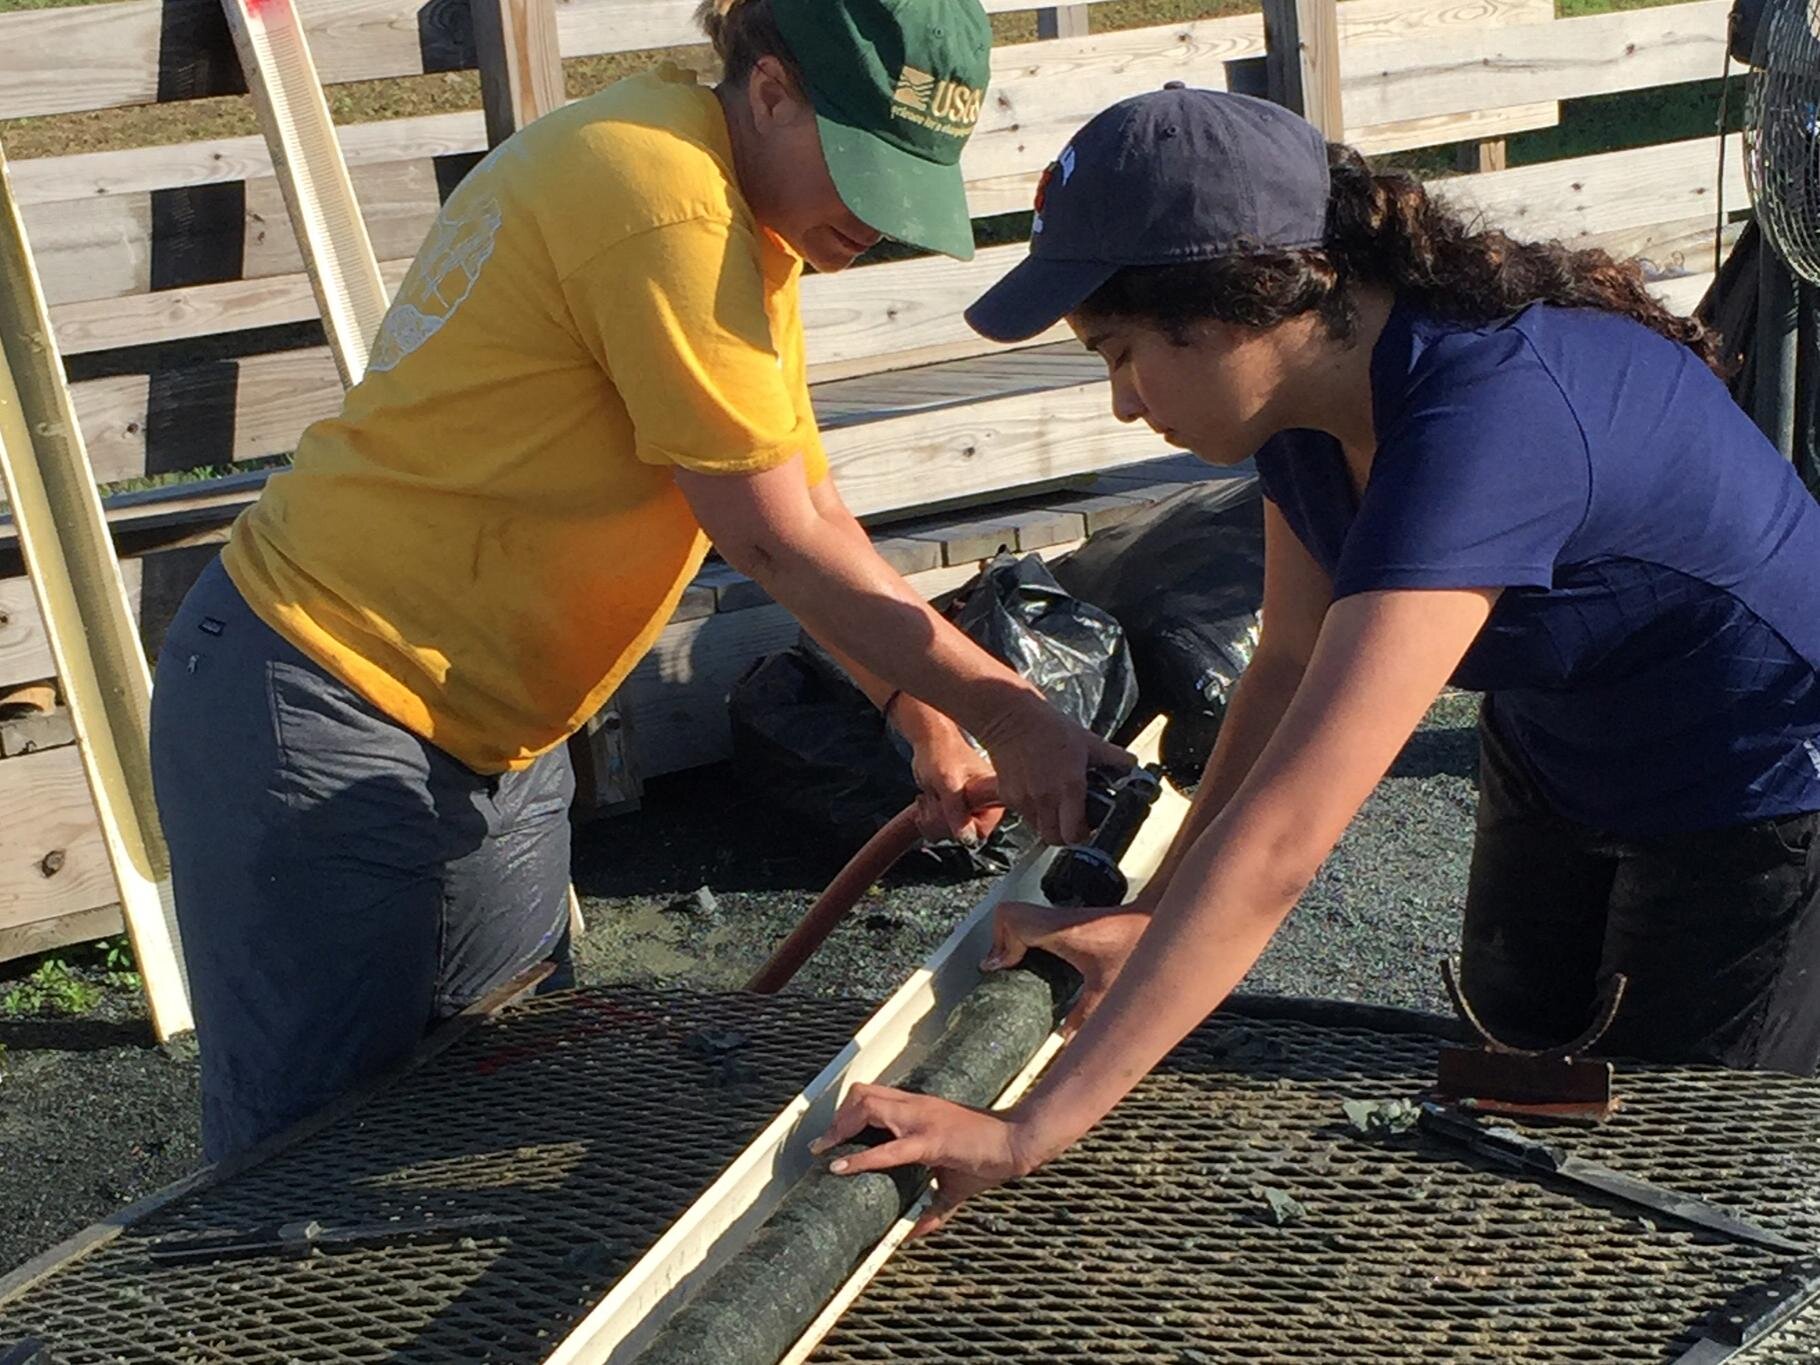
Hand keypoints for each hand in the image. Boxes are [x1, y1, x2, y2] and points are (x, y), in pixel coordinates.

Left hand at [810, 1082, 1031, 1236]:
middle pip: (862, 1094)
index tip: (833, 1135)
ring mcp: (921, 1120)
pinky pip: (889, 1148)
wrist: (1016, 1141)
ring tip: (826, 1151)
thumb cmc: (986, 1154)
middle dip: (837, 1118)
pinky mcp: (930, 1140)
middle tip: (823, 1145)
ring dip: (841, 1128)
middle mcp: (916, 1106)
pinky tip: (842, 1168)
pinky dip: (861, 1158)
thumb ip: (933, 1208)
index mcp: (919, 1108)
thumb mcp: (953, 1183)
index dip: (848, 1112)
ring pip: (868, 1107)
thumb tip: (915, 1235)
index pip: (874, 1096)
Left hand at [895, 702, 1006, 845]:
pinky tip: (929, 801)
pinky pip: (942, 829)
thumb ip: (957, 811)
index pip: (981, 831)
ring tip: (931, 796)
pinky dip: (929, 819)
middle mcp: (987, 804)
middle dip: (941, 820)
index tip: (947, 810)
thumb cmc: (941, 753)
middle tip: (935, 798)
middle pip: (964, 836)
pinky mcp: (958, 810)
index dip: (960, 826)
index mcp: (994, 796)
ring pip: (951, 834)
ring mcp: (972, 808)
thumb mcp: (947, 783)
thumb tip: (968, 839)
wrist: (929, 740)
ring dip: (932, 818)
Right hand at [971, 691, 1132, 846]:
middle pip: (1055, 839)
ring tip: (1055, 804)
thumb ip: (1113, 757)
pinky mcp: (1007, 796)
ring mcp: (1024, 799)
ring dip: (1049, 823)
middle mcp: (1045, 797)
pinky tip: (1038, 792)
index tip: (1088, 825)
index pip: (1075, 834)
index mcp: (1069, 786)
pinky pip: (1023, 814)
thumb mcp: (1088, 741)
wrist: (1009, 717)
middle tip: (1072, 821)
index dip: (1084, 834)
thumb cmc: (1047, 726)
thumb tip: (1132, 765)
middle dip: (1066, 835)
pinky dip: (1032, 810)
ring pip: (1038, 829)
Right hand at [986, 898, 1151, 1036]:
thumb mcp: (1110, 991)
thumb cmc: (1142, 945)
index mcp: (1062, 930)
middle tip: (1000, 970)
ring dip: (1012, 939)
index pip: (1011, 919)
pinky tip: (1038, 963)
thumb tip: (1065, 1044)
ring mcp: (1065, 917)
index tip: (997, 969)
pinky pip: (1037, 924)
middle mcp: (1059, 919)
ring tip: (1012, 967)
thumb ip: (1085, 1020)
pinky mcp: (1073, 920)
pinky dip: (1028, 938)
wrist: (1163, 919)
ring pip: (1021, 916)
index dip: (998, 942)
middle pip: (1010, 915)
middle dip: (998, 942)